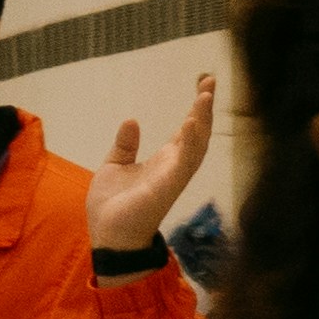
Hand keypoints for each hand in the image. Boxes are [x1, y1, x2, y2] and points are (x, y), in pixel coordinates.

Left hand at [87, 73, 219, 250]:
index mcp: (164, 162)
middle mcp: (174, 167)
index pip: (186, 131)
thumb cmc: (113, 207)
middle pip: (197, 133)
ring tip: (205, 95)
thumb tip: (132, 121)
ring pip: (196, 145)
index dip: (196, 109)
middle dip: (205, 108)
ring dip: (202, 121)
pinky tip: (190, 123)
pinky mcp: (166, 187)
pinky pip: (183, 162)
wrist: (108, 236)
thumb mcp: (114, 166)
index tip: (203, 85)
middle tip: (210, 81)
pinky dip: (189, 142)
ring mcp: (173, 177)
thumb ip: (125, 146)